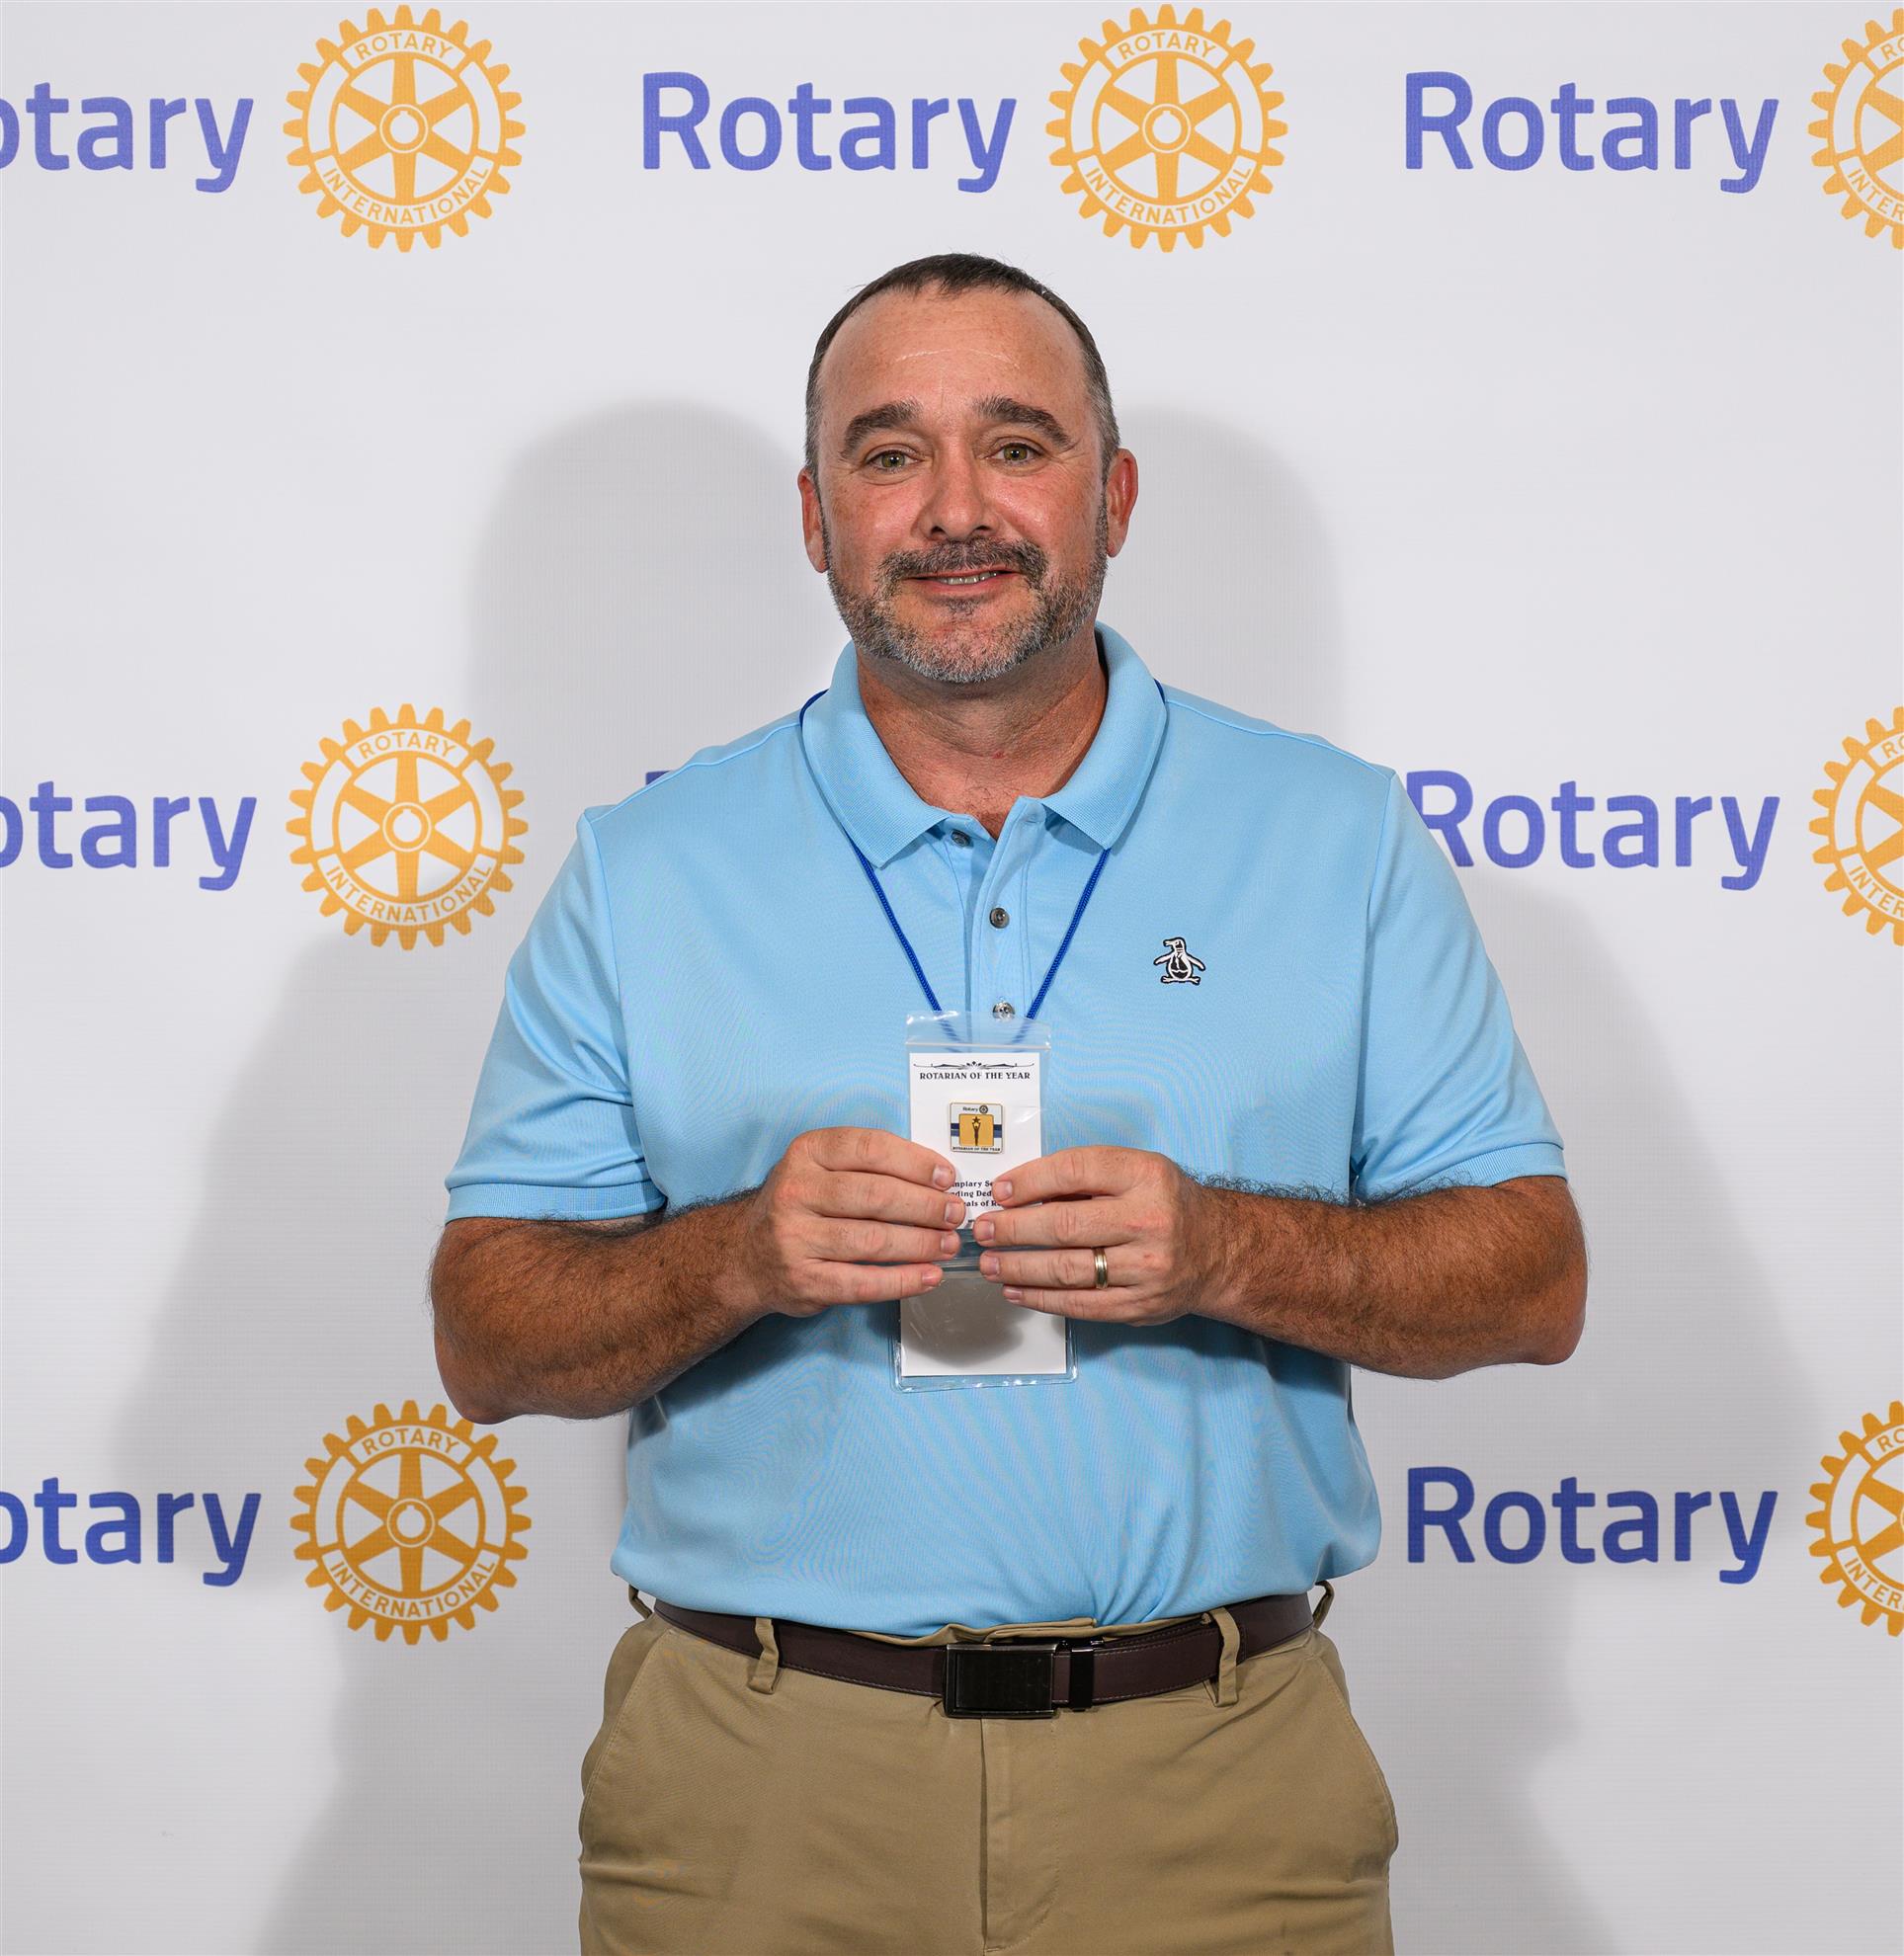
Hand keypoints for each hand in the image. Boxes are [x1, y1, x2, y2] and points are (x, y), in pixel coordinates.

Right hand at [734, 1127, 964, 1318]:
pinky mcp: (803, 1280)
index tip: (946, 1177)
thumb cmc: (800, 1206)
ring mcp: (795, 1238)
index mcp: (806, 1153)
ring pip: (873, 1241)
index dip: (915, 1162)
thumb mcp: (820, 1167)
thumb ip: (868, 1165)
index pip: (870, 1149)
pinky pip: (863, 1283)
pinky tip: (928, 1276)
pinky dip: (902, 1281)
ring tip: (948, 1244)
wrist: (746, 1255)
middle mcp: (796, 1191)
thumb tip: (935, 1176)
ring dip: (920, 1244)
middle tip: (954, 1214)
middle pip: (876, 1196)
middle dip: (925, 1206)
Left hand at [971, 1146, 1223, 1325]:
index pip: (1075, 1171)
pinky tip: (1015, 1290)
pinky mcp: (1139, 1306)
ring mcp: (1146, 1268)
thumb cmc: (1165, 1203)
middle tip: (981, 1230)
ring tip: (989, 1262)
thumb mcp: (1138, 1170)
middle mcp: (1149, 1221)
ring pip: (1067, 1270)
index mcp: (1145, 1176)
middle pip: (1064, 1225)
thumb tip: (1020, 1191)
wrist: (1218, 1250)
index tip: (999, 1190)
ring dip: (1018, 1267)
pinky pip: (1080, 1305)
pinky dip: (1041, 1298)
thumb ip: (1086, 1177)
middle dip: (1012, 1229)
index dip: (1029, 1181)